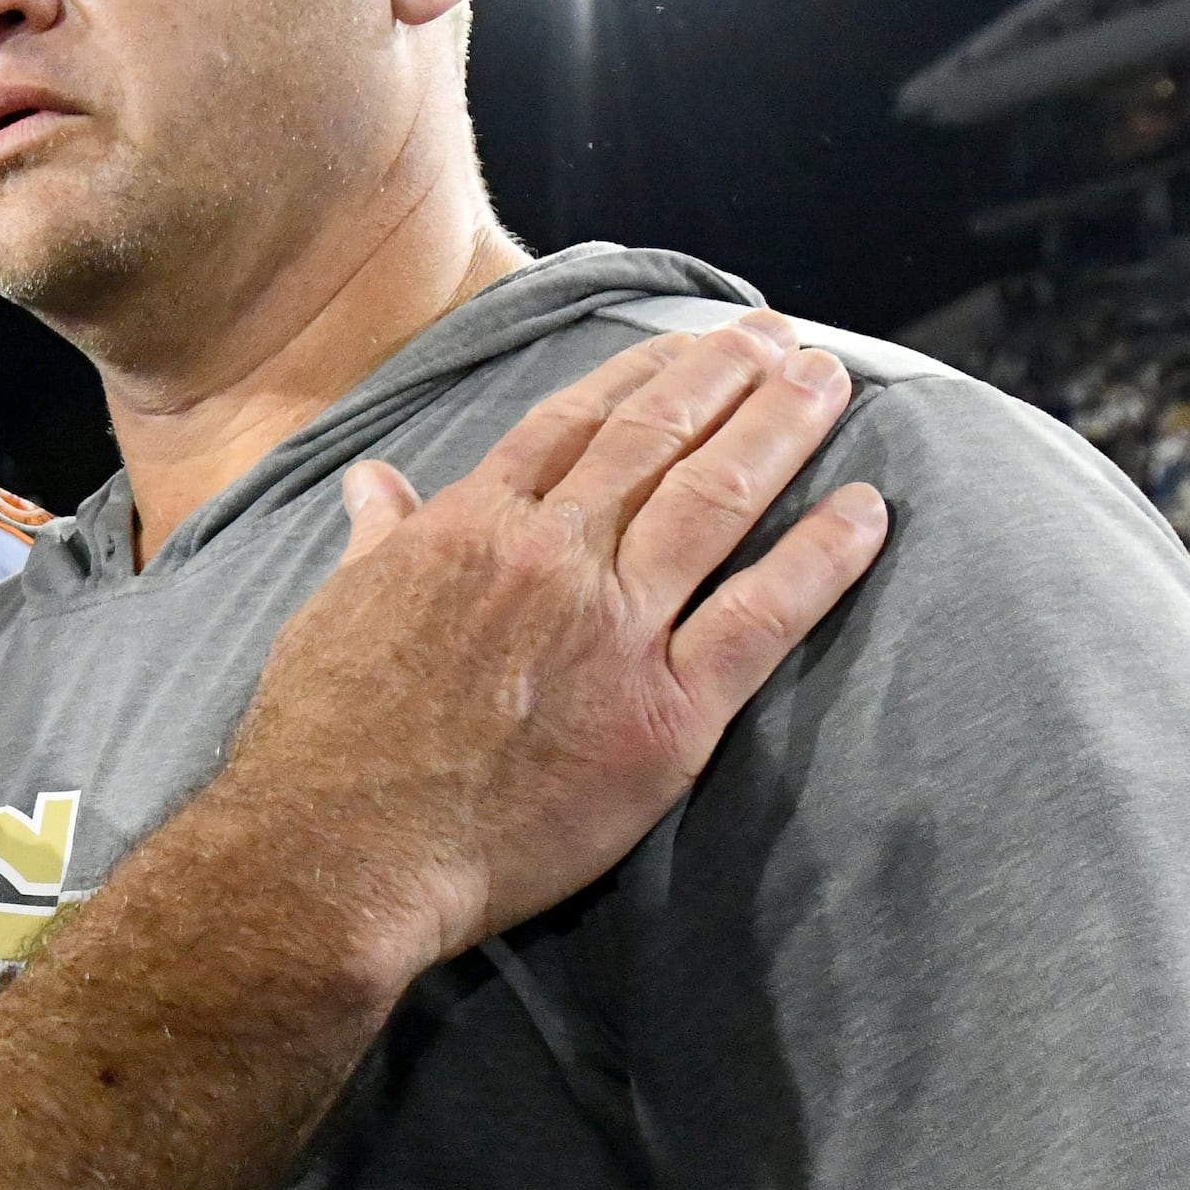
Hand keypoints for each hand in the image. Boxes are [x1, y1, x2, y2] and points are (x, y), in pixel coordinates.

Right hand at [215, 313, 886, 987]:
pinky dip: (820, 557)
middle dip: (730, 374)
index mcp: (472, 526)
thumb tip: (373, 482)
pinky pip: (761, 617)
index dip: (644, 371)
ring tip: (830, 383)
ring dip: (782, 428)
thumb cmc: (323, 740)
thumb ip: (378, 538)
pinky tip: (866, 511)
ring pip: (716, 499)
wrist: (341, 849)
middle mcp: (553, 556)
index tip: (693, 343)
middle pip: (659, 438)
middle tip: (784, 339)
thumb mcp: (333, 610)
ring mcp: (613, 629)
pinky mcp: (663, 715)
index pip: (576, 422)